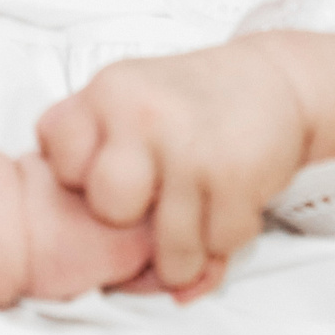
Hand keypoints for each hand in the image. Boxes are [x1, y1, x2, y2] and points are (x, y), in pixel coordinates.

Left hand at [36, 22, 334, 298]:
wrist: (273, 82)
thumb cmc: (189, 103)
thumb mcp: (126, 98)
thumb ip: (90, 150)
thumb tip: (73, 234)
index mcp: (108, 92)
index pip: (61, 159)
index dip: (81, 179)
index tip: (106, 173)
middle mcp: (143, 115)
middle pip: (108, 210)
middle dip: (128, 221)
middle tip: (152, 204)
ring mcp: (191, 149)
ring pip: (169, 251)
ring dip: (184, 252)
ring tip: (192, 220)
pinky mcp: (237, 178)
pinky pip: (218, 248)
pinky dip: (223, 243)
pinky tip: (223, 210)